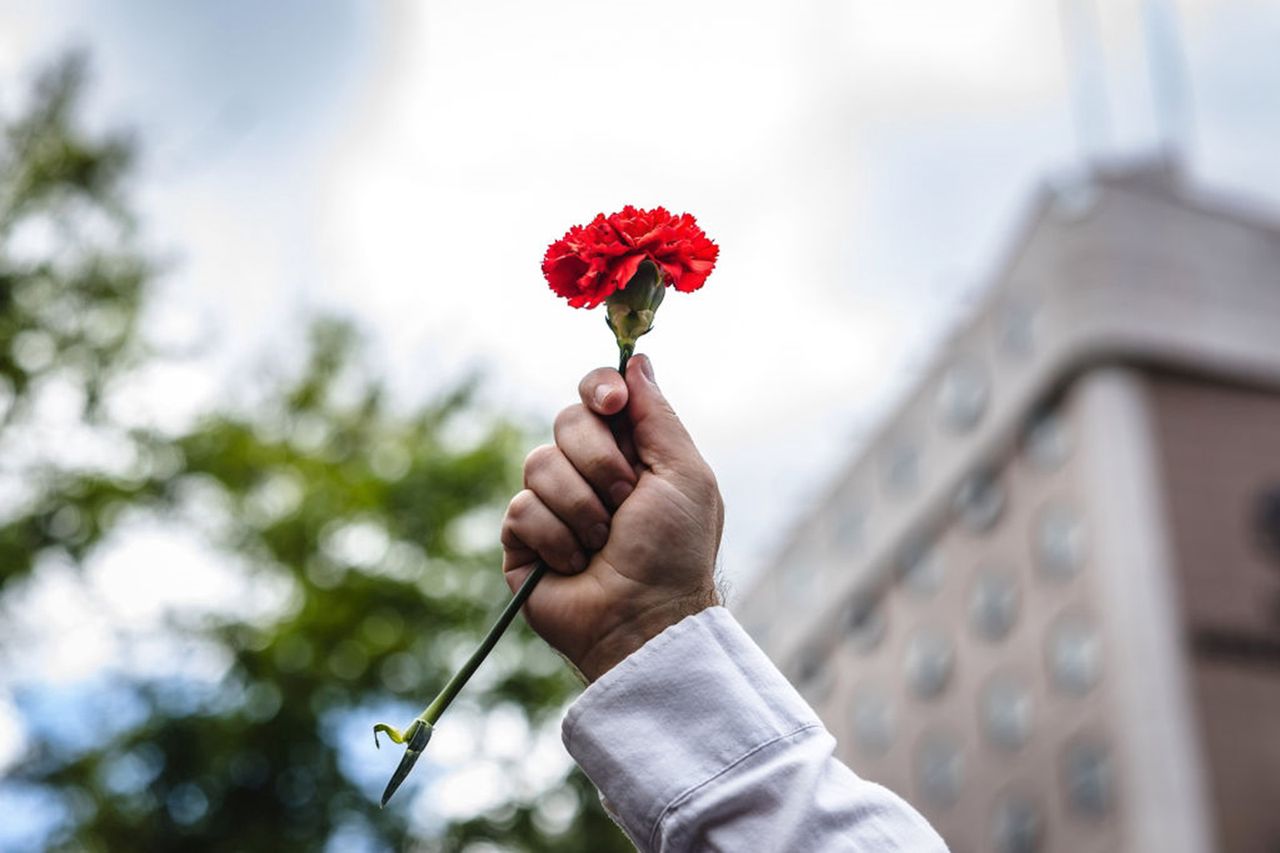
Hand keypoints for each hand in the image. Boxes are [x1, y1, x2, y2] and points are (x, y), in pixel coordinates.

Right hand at [501, 354, 722, 681]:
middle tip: (625, 501)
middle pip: (566, 420)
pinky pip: (521, 509)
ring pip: (539, 463)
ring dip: (581, 508)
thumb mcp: (685, 474)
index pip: (597, 394)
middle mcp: (587, 470)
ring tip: (603, 544)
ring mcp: (551, 503)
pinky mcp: (522, 539)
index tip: (611, 403)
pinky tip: (576, 566)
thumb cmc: (675, 551)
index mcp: (628, 451)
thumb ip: (658, 415)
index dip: (598, 389)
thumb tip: (637, 360)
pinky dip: (556, 538)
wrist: (644, 618)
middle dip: (600, 462)